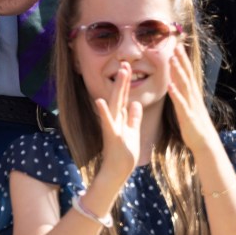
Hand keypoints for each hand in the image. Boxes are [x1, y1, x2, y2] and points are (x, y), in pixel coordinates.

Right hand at [95, 61, 142, 179]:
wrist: (116, 171)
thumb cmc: (125, 154)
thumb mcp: (132, 132)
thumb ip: (133, 118)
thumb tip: (135, 104)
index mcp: (120, 118)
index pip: (124, 96)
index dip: (126, 82)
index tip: (128, 67)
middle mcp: (115, 119)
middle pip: (119, 96)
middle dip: (122, 80)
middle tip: (124, 62)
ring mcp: (112, 126)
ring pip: (115, 104)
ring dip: (117, 88)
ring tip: (120, 73)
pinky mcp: (112, 136)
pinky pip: (108, 122)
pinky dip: (104, 112)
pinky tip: (100, 101)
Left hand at [167, 44, 216, 152]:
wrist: (206, 143)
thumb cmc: (196, 127)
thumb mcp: (190, 108)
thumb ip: (184, 96)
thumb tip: (178, 86)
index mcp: (193, 95)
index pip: (188, 74)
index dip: (183, 60)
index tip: (178, 47)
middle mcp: (193, 97)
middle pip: (187, 75)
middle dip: (181, 60)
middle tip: (176, 45)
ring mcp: (191, 106)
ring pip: (184, 85)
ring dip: (178, 72)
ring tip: (172, 59)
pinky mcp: (188, 116)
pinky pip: (180, 103)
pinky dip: (175, 93)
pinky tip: (169, 85)